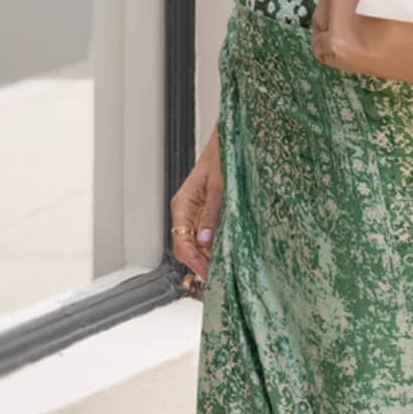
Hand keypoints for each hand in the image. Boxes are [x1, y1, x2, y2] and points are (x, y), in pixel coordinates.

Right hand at [171, 126, 223, 283]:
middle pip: (187, 246)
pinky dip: (215, 243)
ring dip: (209, 255)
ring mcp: (197, 210)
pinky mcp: (209, 208)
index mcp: (182, 204)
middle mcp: (186, 210)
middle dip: (201, 262)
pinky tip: (228, 250)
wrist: (231, 136)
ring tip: (226, 268)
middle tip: (221, 277)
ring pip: (197, 242)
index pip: (181, 243)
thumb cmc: (222, 154)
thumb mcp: (218, 185)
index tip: (208, 274)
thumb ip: (211, 213)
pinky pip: (207, 232)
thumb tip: (204, 241)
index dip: (193, 261)